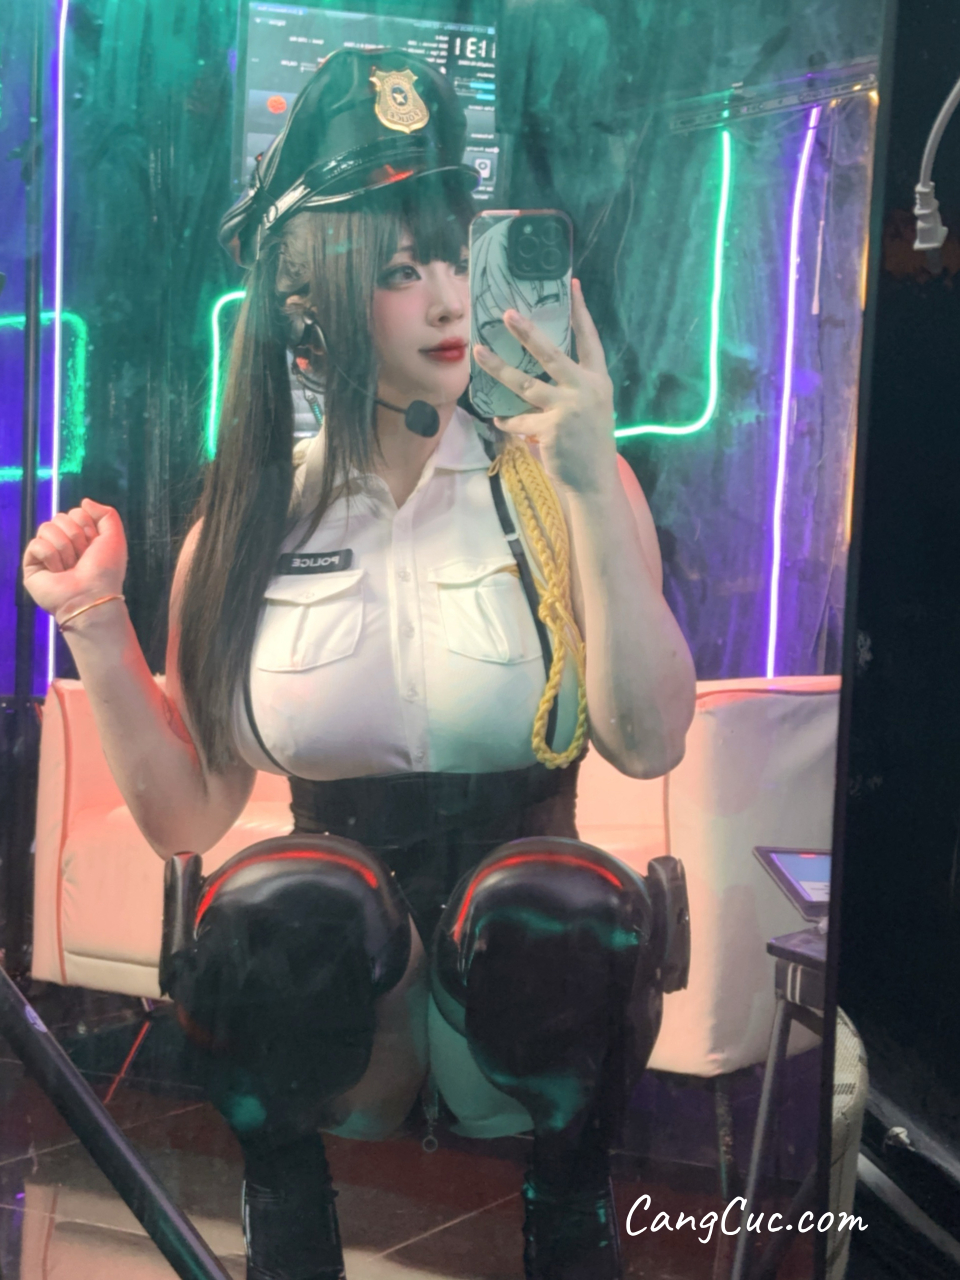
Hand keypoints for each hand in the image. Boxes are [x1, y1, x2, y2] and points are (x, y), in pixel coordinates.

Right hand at [22, 499, 127, 623]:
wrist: (92, 595)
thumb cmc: (106, 570)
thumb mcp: (114, 537)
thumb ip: (106, 514)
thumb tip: (84, 501)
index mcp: (81, 537)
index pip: (76, 512)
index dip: (87, 526)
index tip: (94, 545)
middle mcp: (63, 543)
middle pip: (60, 517)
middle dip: (76, 536)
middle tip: (82, 558)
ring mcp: (46, 553)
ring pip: (47, 527)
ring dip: (64, 548)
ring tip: (70, 567)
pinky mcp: (32, 565)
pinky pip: (36, 544)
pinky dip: (51, 556)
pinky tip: (58, 572)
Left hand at [472, 278, 617, 494]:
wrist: (595, 482)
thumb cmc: (591, 445)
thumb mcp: (591, 409)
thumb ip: (573, 388)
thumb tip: (541, 373)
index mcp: (598, 381)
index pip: (589, 340)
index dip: (581, 313)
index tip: (573, 286)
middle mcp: (585, 389)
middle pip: (550, 353)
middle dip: (527, 332)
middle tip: (507, 314)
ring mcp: (567, 408)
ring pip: (524, 383)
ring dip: (498, 368)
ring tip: (478, 352)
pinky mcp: (549, 428)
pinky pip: (519, 420)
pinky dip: (507, 420)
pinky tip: (498, 418)